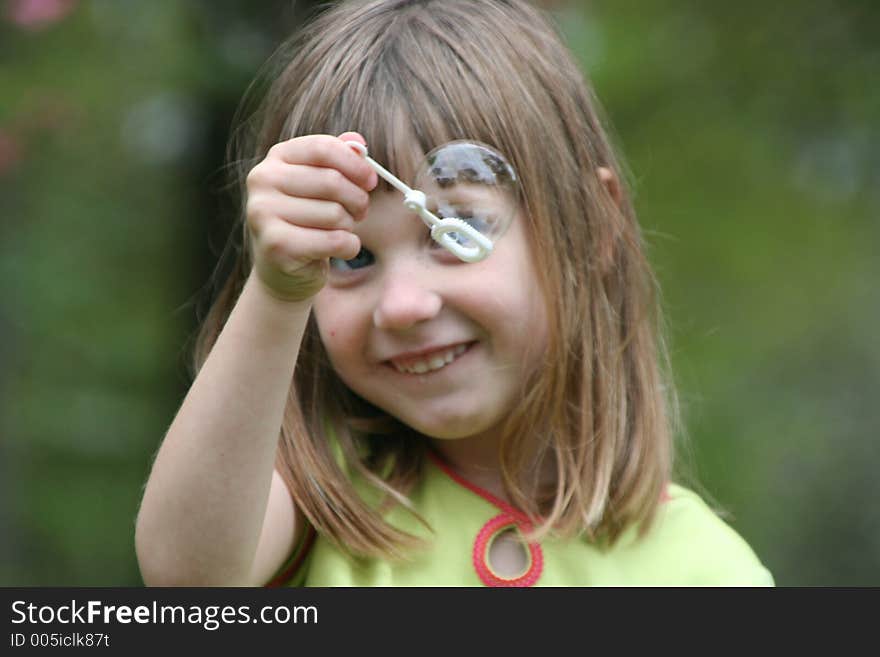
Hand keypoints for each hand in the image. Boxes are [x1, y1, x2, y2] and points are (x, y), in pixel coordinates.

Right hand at [245, 132, 377, 300]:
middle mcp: (263, 180)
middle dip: (357, 200)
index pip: (323, 148)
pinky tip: (340, 249)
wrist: (283, 268)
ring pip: (335, 214)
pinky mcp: (276, 245)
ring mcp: (263, 213)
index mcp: (277, 157)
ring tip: (340, 230)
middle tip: (360, 212)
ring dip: (350, 226)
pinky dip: (348, 247)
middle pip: (332, 182)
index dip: (355, 165)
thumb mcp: (322, 184)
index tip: (371, 181)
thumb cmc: (308, 220)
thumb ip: (339, 158)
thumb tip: (358, 142)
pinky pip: (334, 241)